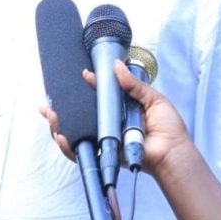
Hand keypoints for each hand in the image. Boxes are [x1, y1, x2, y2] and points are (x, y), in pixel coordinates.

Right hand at [40, 59, 192, 177]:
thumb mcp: (153, 99)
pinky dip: (69, 146)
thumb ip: (134, 84)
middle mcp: (109, 124)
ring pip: (75, 133)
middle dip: (60, 110)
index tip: (82, 74)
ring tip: (50, 115)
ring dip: (58, 125)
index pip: (98, 96)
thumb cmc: (168, 128)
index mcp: (120, 109)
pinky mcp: (104, 153)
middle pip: (79, 116)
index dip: (87, 86)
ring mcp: (105, 139)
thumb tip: (117, 65)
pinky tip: (61, 137)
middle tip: (48, 103)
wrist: (172, 152)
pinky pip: (83, 152)